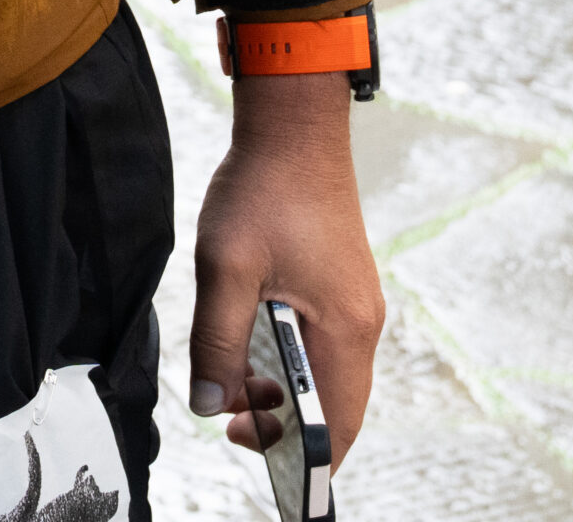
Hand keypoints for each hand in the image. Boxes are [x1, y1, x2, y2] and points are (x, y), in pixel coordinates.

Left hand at [188, 68, 384, 469]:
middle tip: (228, 409)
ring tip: (234, 372)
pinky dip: (290, 355)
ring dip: (284, 385)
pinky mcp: (342, 281)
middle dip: (284, 421)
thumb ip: (217, 342)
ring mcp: (357, 300)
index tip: (241, 439)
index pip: (338, 424)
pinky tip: (251, 334)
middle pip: (335, 404)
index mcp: (345, 328)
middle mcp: (363, 321)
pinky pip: (322, 340)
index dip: (296, 450)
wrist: (294, 123)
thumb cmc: (265, 188)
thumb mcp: (226, 268)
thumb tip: (209, 402)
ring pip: (327, 371)